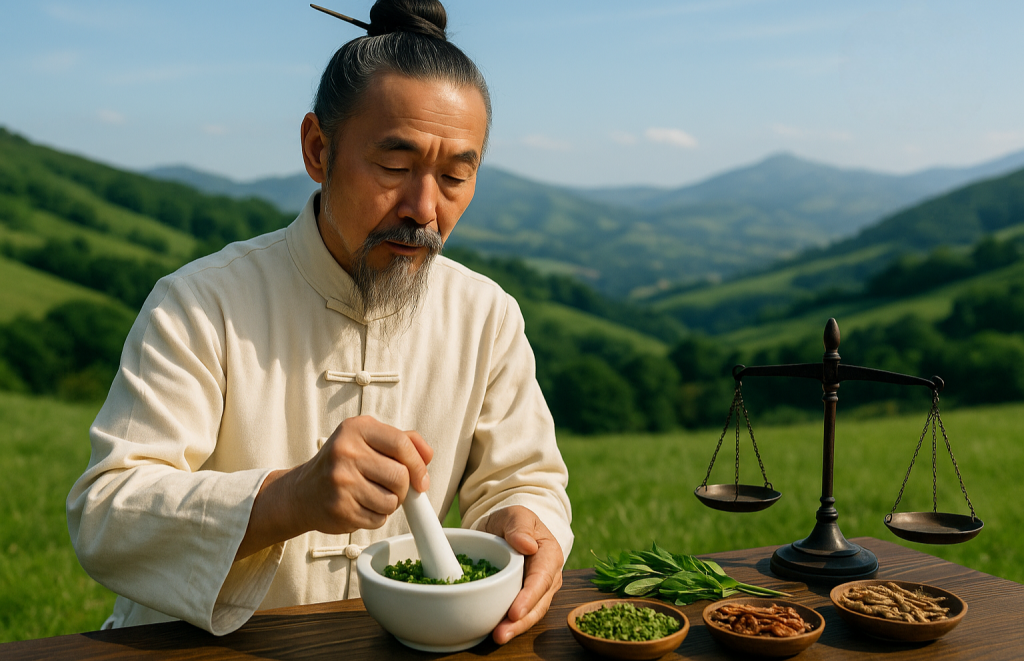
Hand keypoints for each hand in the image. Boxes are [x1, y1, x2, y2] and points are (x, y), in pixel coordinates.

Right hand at [295, 415, 432, 533]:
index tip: (423, 480)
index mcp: (356, 429)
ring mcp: (341, 481)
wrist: (303, 492)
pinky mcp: (339, 508)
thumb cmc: (343, 463)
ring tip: (372, 495)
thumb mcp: (368, 440)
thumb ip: (402, 441)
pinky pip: (378, 519)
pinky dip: (377, 516)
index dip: (418, 464)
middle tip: (392, 488)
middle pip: (401, 476)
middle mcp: (346, 452)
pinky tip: (360, 506)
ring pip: (392, 501)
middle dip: (404, 487)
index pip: (401, 444)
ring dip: (390, 503)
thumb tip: (428, 455)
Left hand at [482, 506, 563, 644]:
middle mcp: (549, 575)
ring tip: (497, 636)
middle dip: (522, 620)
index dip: (530, 596)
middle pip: (539, 602)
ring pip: (531, 613)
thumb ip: (519, 526)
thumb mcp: (515, 514)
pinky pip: (520, 614)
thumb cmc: (514, 521)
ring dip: (515, 627)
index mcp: (550, 553)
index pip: (542, 578)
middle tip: (501, 633)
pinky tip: (495, 631)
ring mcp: (538, 590)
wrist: (506, 528)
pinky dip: (509, 624)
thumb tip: (527, 545)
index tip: (515, 611)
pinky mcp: (525, 598)